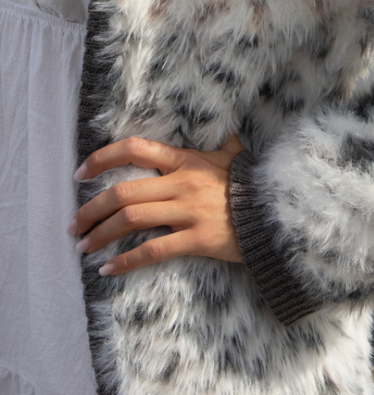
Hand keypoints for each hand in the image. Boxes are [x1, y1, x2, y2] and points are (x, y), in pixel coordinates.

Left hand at [67, 134, 245, 275]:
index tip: (80, 173)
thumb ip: (223, 142)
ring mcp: (188, 212)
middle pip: (122, 192)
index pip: (134, 149)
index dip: (101, 158)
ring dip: (100, 234)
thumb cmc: (252, 184)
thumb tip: (225, 125)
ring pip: (131, 220)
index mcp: (185, 160)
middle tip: (74, 224)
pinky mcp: (197, 239)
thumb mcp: (235, 156)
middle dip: (91, 209)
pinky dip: (126, 262)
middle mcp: (182, 183)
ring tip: (83, 246)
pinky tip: (108, 269)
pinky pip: (153, 251)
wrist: (278, 213)